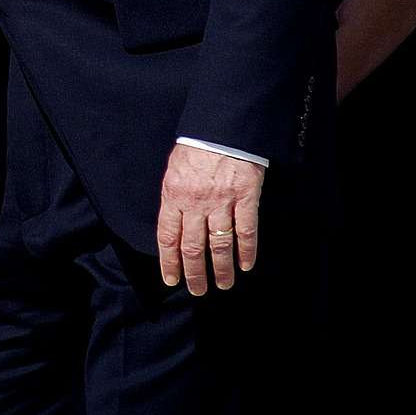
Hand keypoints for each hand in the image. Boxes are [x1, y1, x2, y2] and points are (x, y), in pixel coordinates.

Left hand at [156, 143, 263, 295]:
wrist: (223, 124)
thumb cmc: (197, 145)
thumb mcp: (174, 169)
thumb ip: (174, 197)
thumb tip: (174, 224)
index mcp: (174, 194)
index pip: (168, 237)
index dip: (169, 261)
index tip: (172, 279)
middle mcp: (196, 202)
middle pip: (193, 247)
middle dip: (195, 273)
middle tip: (198, 290)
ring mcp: (222, 201)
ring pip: (219, 245)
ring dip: (221, 269)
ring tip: (224, 284)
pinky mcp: (245, 197)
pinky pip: (245, 231)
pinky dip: (247, 251)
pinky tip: (246, 265)